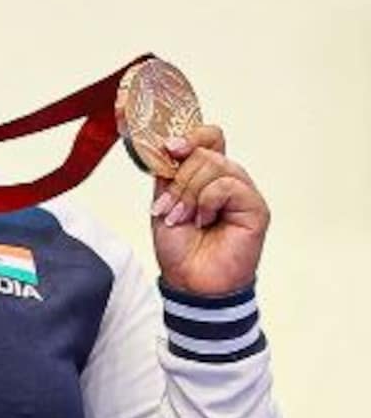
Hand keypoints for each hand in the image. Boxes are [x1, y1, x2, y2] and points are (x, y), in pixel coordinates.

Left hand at [149, 125, 269, 295]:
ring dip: (189, 194)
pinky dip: (208, 202)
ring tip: (184, 218)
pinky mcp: (255, 207)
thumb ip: (167, 174)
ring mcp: (242, 192)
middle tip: (170, 208)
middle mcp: (227, 180)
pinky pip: (228, 185)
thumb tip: (169, 146)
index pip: (208, 138)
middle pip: (205, 152)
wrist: (189, 280)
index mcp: (206, 176)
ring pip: (214, 166)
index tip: (169, 148)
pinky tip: (205, 221)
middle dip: (179, 181)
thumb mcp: (162, 203)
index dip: (190, 137)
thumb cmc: (179, 248)